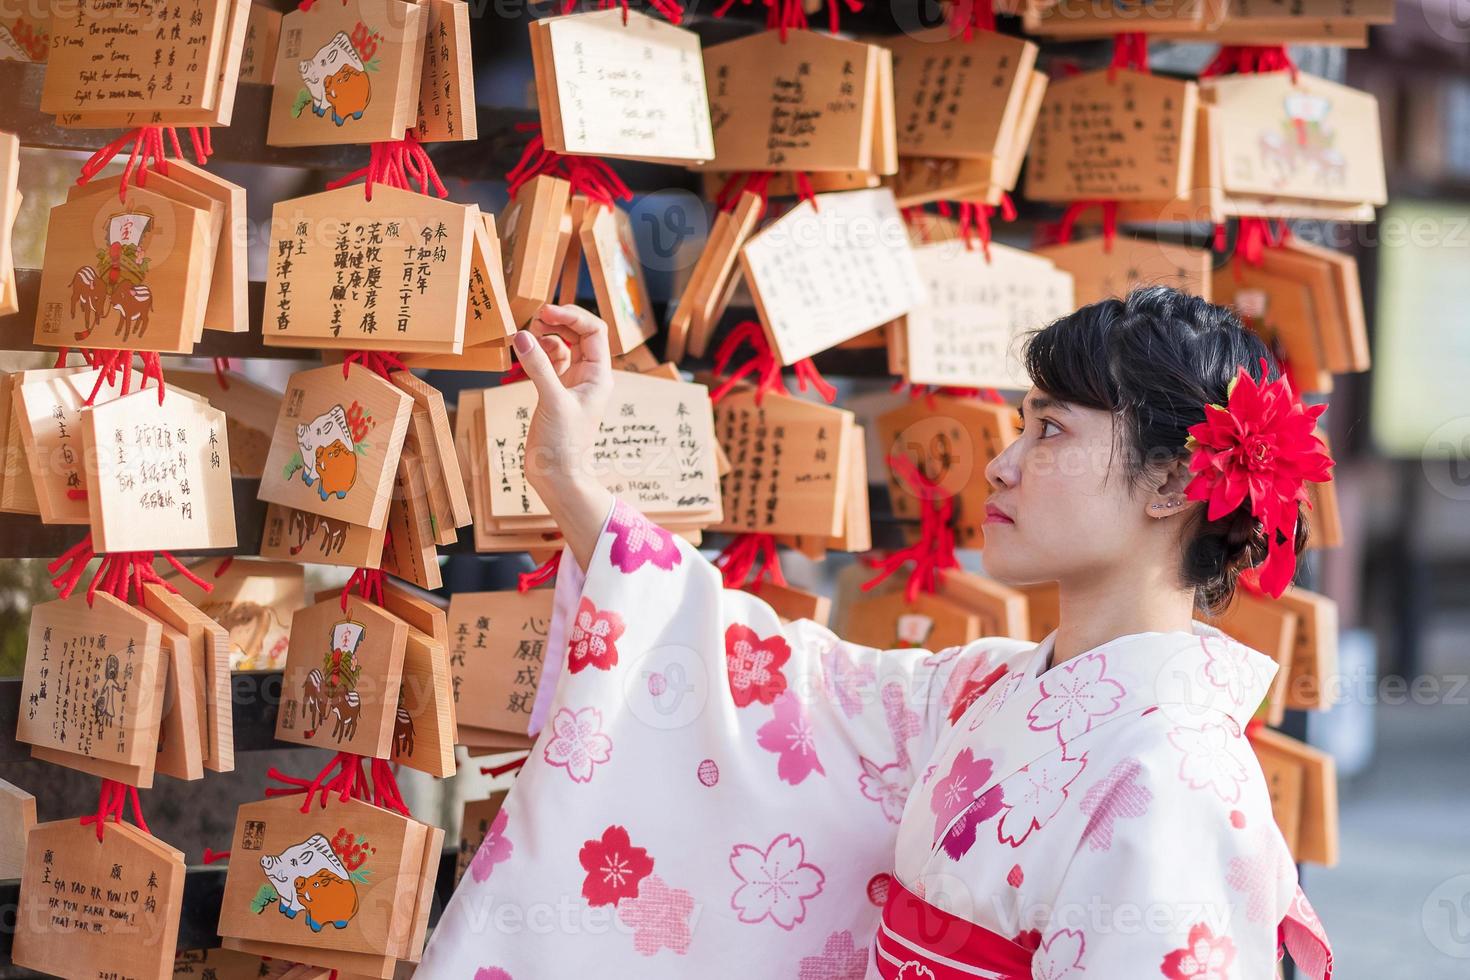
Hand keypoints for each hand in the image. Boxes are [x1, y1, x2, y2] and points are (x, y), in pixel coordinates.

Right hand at [512, 303, 615, 569]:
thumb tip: (520, 335)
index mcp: (599, 376)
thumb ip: (538, 366)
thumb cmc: (564, 445)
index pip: (594, 332)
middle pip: (579, 334)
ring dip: (546, 335)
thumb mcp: (552, 401)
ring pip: (562, 346)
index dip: (572, 316)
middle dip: (558, 321)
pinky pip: (548, 362)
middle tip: (534, 318)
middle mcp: (588, 376)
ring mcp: (571, 383)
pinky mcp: (554, 392)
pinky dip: (537, 352)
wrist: (557, 477)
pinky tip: (524, 350)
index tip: (546, 311)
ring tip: (526, 333)